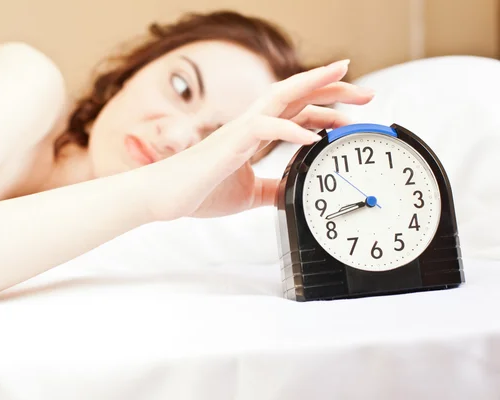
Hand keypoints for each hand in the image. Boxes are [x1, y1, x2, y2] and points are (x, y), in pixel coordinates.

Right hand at [146, 60, 374, 219]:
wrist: (169, 198)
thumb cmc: (202, 191)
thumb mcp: (250, 194)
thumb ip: (273, 188)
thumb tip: (294, 191)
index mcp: (255, 133)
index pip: (296, 109)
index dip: (325, 105)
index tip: (353, 111)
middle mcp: (251, 124)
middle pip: (296, 92)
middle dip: (332, 86)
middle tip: (368, 92)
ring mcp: (240, 129)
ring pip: (281, 95)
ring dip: (315, 85)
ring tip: (346, 80)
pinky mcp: (230, 143)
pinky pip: (264, 128)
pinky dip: (291, 129)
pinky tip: (313, 136)